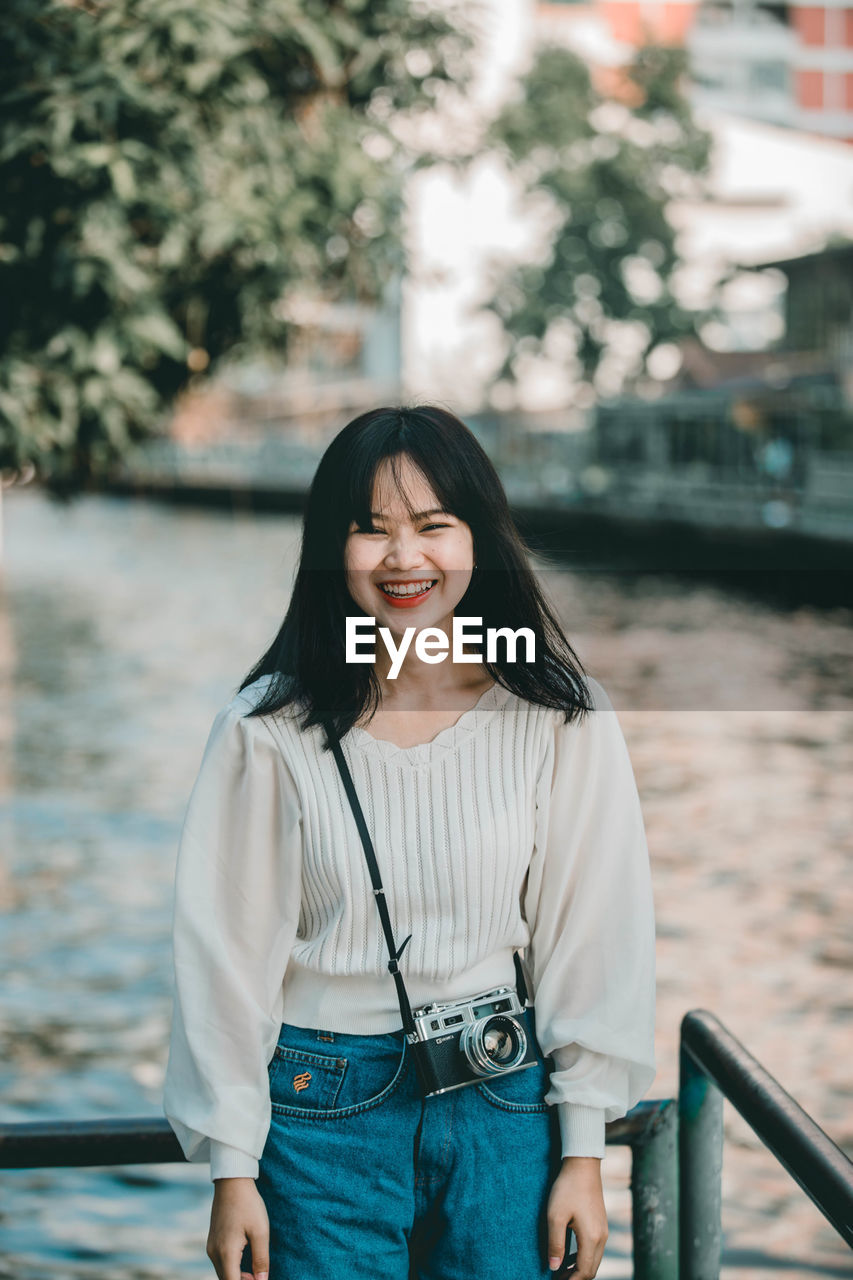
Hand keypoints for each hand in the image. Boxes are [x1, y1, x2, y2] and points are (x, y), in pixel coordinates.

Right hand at [207, 1177, 269, 1279]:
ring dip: (237, 1277)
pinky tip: (245, 1261)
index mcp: (226, 1253)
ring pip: (223, 1273)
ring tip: (254, 1272)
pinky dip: (232, 1268)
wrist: (232, 1182)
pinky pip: (221, 1263)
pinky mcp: (212, 1242)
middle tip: (259, 1276)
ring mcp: (211, 1247)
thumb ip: (261, 1259)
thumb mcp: (261, 1231)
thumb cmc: (248, 1204)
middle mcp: (214, 1253)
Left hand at [546, 1156, 607, 1277]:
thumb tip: (554, 1268)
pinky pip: (594, 1250)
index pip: (583, 1272)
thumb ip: (555, 1244)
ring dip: (578, 1270)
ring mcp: (603, 1231)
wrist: (583, 1165)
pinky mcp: (600, 1224)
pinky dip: (582, 1258)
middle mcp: (601, 1237)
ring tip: (560, 1272)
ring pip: (593, 1260)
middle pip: (591, 1269)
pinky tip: (568, 1257)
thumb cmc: (567, 1188)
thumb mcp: (555, 1216)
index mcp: (591, 1238)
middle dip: (575, 1279)